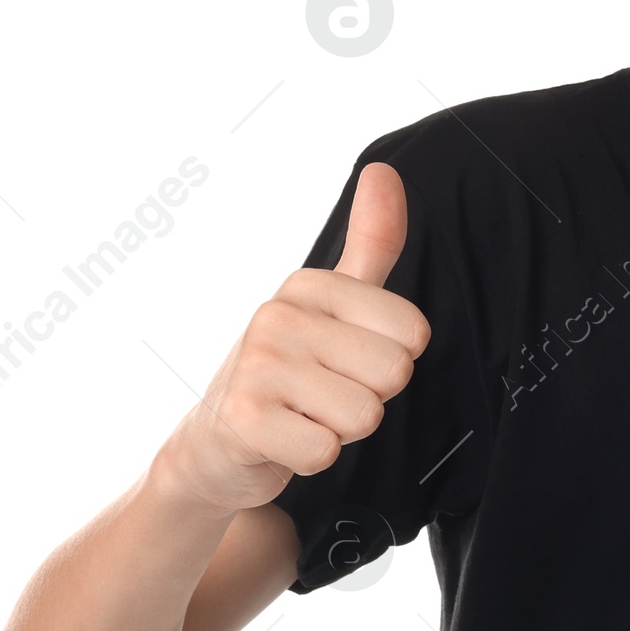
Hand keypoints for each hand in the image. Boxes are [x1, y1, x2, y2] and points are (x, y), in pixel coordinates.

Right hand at [158, 162, 430, 514]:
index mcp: (310, 286)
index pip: (413, 334)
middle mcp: (279, 313)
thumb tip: (384, 172)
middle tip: (324, 398)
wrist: (216, 444)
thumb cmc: (286, 377)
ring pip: (364, 416)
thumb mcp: (331, 308)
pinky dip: (311, 459)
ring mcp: (257, 362)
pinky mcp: (244, 416)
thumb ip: (369, 247)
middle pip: (394, 375)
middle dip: (368, 401)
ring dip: (338, 432)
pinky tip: (283, 441)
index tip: (344, 366)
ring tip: (302, 417)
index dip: (388, 364)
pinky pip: (326, 450)